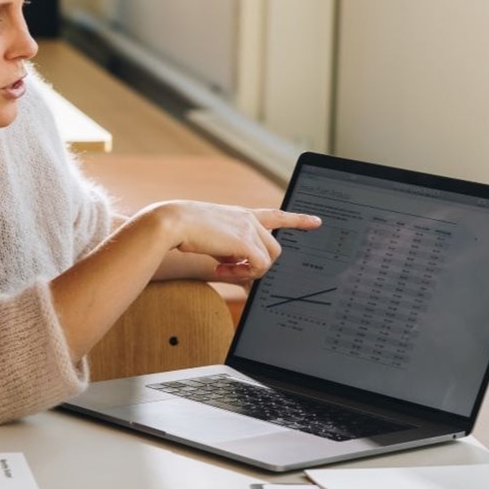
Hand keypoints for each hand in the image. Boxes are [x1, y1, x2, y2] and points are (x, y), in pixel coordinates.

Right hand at [154, 202, 320, 280]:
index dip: (297, 220)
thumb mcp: (215, 239)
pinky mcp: (245, 241)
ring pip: (268, 260)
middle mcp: (249, 219)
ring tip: (223, 268)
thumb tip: (245, 271)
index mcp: (243, 214)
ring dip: (249, 270)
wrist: (172, 222)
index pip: (276, 216)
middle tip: (232, 270)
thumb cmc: (186, 231)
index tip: (316, 221)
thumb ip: (233, 252)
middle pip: (275, 250)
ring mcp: (249, 228)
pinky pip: (258, 266)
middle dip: (259, 265)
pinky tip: (221, 268)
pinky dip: (242, 274)